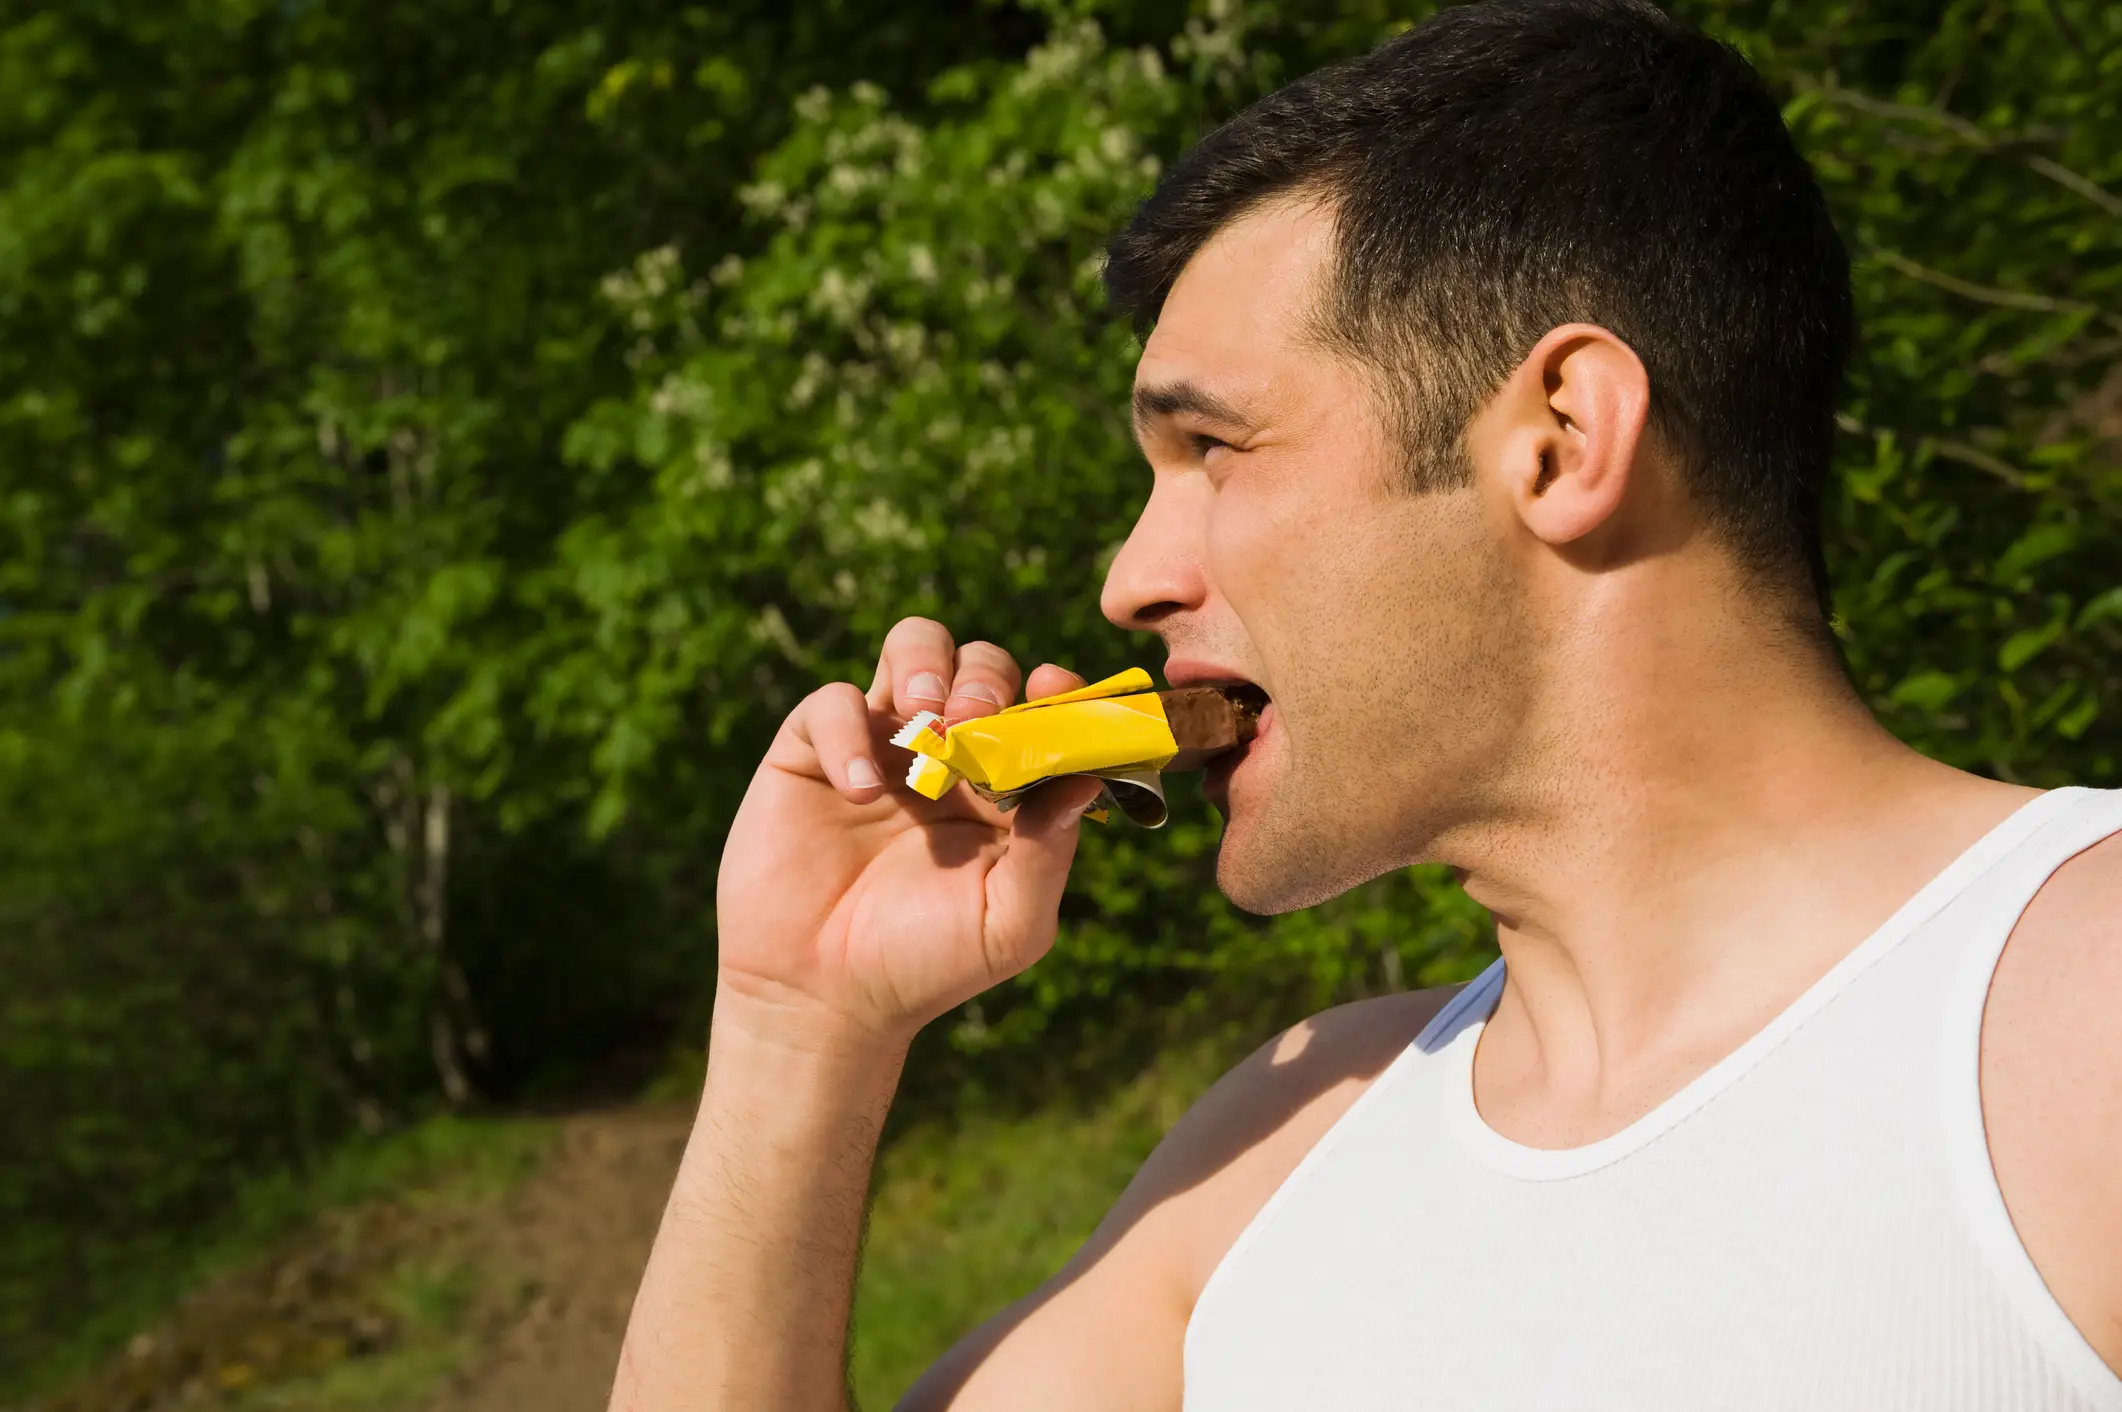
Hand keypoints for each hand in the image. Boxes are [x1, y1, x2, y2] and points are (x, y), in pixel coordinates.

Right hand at [713, 618, 1103, 1047]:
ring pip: (912, 649)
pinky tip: (861, 792)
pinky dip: (848, 734)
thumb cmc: (926, 964)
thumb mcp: (1008, 922)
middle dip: (986, 679)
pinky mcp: (812, 752)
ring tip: (924, 713)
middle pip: (980, 665)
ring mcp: (882, 745)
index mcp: (1005, 786)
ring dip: (925, 663)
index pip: (1040, 710)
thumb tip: (1089, 778)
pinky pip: (832, 703)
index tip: (1055, 689)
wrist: (821, 997)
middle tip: (975, 719)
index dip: (1055, 690)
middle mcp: (948, 752)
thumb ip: (1049, 852)